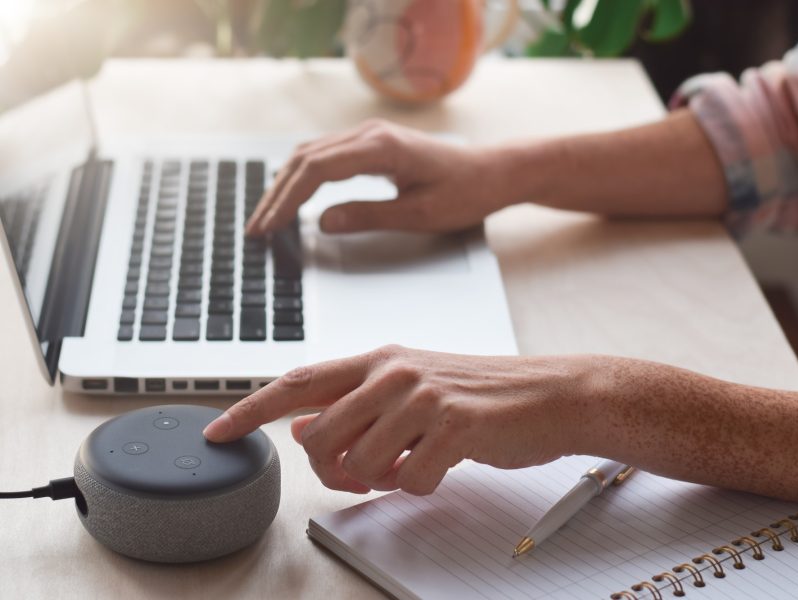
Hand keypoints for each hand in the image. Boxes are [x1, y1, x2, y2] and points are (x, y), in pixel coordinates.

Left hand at [204, 346, 592, 495]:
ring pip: (360, 464)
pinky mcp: (451, 426)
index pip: (297, 381)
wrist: (547, 395)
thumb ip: (356, 404)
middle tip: (359, 475)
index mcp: (378, 359)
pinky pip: (408, 480)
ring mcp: (422, 397)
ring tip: (410, 463)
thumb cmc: (478, 393)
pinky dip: (419, 485)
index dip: (250, 409)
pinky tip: (441, 465)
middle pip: (319, 436)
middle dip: (330, 470)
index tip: (218, 432)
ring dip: (380, 479)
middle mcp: (393, 372)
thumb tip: (304, 426)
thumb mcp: (410, 387)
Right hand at [245, 120, 509, 235]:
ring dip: (285, 184)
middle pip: (306, 159)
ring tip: (267, 216)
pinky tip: (293, 195)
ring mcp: (370, 136)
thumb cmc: (465, 193)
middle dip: (277, 195)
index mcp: (381, 149)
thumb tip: (321, 222)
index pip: (317, 171)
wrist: (493, 172)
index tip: (269, 227)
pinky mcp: (372, 144)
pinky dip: (303, 176)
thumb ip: (369, 216)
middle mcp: (370, 135)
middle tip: (256, 228)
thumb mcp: (419, 215)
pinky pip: (326, 155)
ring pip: (311, 154)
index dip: (288, 200)